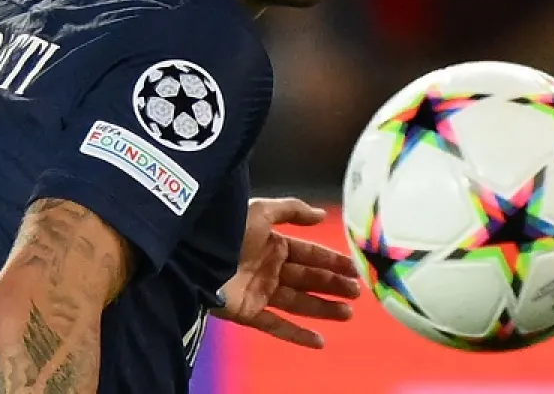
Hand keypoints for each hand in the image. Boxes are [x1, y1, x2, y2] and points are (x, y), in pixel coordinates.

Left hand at [213, 197, 360, 348]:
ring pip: (298, 303)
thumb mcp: (261, 211)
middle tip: (358, 293)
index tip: (355, 269)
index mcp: (272, 243)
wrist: (195, 255)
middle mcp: (268, 268)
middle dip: (332, 285)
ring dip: (323, 309)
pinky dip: (298, 335)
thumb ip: (292, 210)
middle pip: (307, 278)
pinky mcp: (248, 312)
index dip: (332, 261)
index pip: (309, 253)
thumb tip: (322, 215)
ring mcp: (259, 291)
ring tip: (348, 314)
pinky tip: (320, 341)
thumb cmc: (229, 230)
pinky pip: (277, 325)